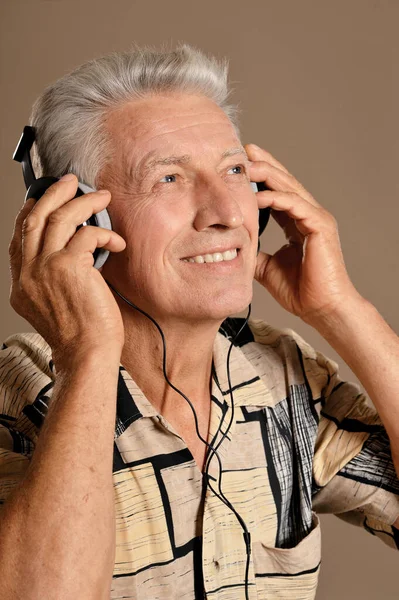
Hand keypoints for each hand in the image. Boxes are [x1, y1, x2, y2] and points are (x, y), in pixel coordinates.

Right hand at [8, 175, 126, 368]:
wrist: (86, 354)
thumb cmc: (78, 333)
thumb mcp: (52, 304)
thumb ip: (50, 277)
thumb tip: (71, 249)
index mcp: (20, 283)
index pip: (19, 235)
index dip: (33, 210)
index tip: (47, 198)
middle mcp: (27, 273)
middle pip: (34, 217)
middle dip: (54, 193)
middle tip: (72, 182)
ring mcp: (45, 268)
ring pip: (60, 218)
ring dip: (84, 202)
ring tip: (102, 197)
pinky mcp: (69, 267)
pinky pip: (87, 234)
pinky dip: (105, 234)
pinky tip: (116, 242)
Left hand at [245, 144, 361, 324]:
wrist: (320, 309)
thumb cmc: (300, 291)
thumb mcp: (266, 267)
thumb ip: (254, 252)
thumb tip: (235, 247)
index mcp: (297, 222)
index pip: (277, 192)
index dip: (260, 177)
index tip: (241, 165)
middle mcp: (308, 216)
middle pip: (284, 182)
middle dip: (264, 165)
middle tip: (244, 151)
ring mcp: (316, 219)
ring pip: (290, 188)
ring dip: (268, 174)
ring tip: (248, 164)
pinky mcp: (321, 227)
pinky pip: (296, 205)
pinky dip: (277, 198)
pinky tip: (259, 195)